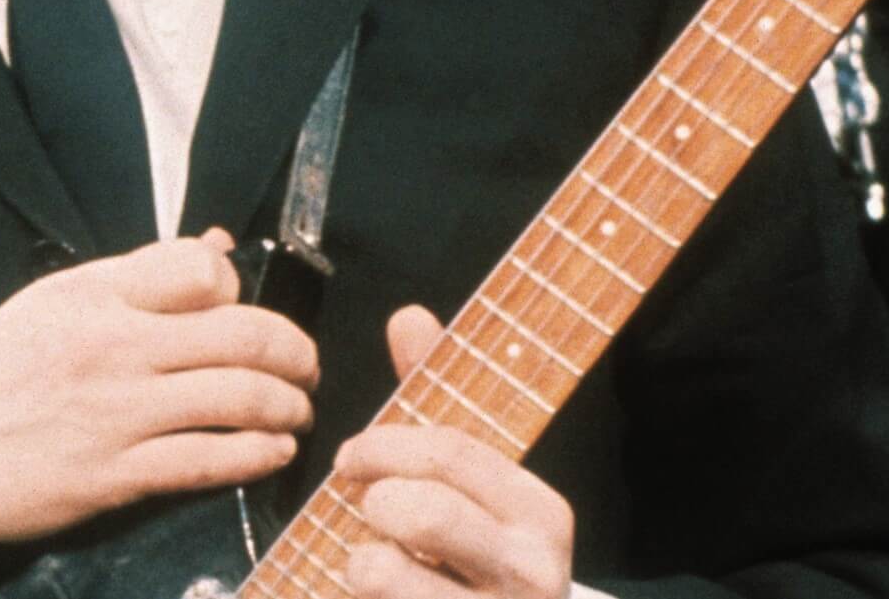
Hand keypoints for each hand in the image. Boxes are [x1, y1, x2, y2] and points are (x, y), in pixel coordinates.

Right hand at [0, 228, 317, 544]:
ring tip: (299, 408)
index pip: (202, 268)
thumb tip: (220, 248)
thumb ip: (140, 275)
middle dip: (295, 350)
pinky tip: (274, 450)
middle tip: (307, 363)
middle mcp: (116, 346)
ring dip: (288, 404)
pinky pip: (207, 461)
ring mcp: (117, 414)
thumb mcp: (59, 299)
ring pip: (237, 399)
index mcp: (99, 294)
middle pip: (241, 334)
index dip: (239, 288)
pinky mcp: (114, 477)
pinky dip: (257, 453)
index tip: (246, 309)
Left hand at [335, 306, 572, 598]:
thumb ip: (436, 397)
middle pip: (425, 511)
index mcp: (540, 512)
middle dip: (375, 502)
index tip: (348, 457)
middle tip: (363, 510)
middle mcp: (535, 574)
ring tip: (367, 566)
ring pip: (389, 575)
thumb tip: (408, 315)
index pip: (449, 451)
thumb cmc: (477, 553)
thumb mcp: (467, 479)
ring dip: (360, 563)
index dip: (383, 446)